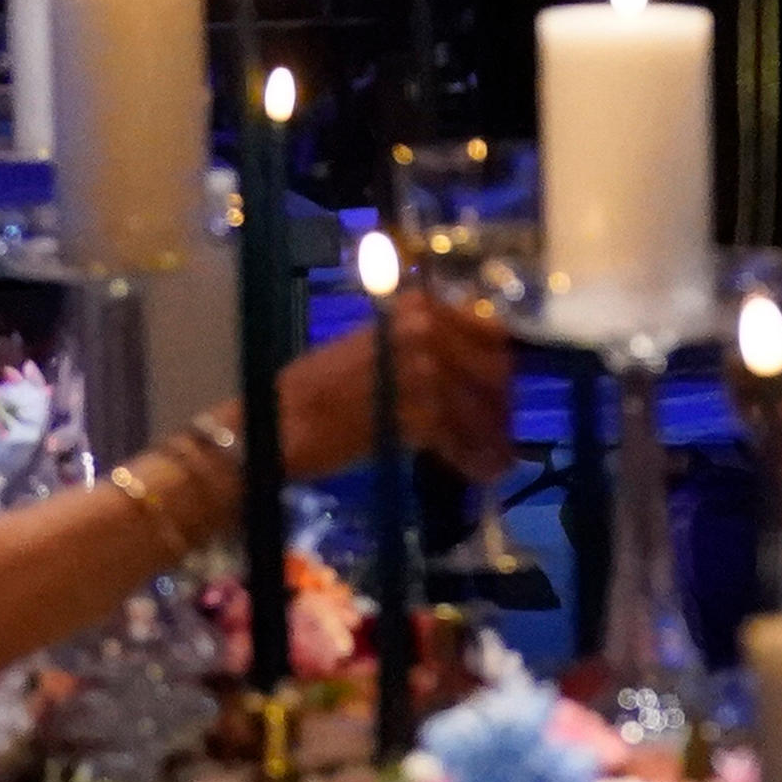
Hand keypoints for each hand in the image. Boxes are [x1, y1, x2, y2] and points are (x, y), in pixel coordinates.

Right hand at [272, 287, 514, 479]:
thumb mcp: (373, 346)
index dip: (498, 361)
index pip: (486, 329)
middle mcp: (424, 332)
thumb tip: (463, 362)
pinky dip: (474, 459)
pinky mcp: (419, 418)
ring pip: (481, 408)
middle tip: (501, 427)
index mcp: (413, 308)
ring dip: (492, 436)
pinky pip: (462, 441)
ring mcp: (423, 373)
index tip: (501, 385)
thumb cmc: (317, 384)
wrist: (281, 422)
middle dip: (500, 403)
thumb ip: (419, 346)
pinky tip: (481, 472)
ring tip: (498, 458)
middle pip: (492, 370)